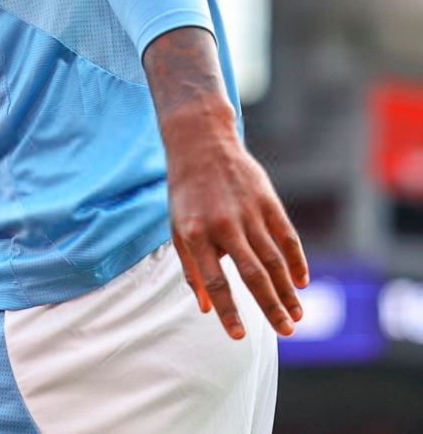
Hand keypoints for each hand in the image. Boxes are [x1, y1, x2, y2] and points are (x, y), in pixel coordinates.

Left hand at [145, 28, 307, 341]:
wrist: (200, 144)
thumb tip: (207, 308)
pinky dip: (297, 261)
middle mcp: (222, 225)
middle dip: (270, 306)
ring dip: (288, 291)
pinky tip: (302, 282)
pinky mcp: (268, 202)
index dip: (227, 310)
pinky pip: (286, 238)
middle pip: (252, 274)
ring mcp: (248, 212)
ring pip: (274, 260)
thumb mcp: (177, 228)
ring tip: (297, 316)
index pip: (214, 281)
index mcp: (194, 233)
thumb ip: (192, 268)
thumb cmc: (186, 193)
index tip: (238, 336)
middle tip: (287, 333)